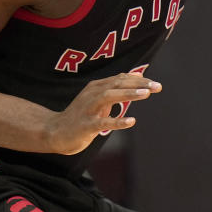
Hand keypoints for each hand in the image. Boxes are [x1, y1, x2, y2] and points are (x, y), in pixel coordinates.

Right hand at [45, 72, 160, 154]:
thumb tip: (137, 79)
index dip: (139, 80)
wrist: (54, 132)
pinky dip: (117, 121)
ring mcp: (88, 109)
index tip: (155, 83)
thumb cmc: (81, 116)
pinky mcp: (85, 125)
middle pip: (117, 84)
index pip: (121, 79)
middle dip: (139, 84)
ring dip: (128, 94)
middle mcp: (92, 94)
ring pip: (109, 96)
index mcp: (96, 87)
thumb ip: (115, 90)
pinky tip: (132, 121)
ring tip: (146, 94)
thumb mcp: (98, 100)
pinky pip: (102, 122)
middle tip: (157, 86)